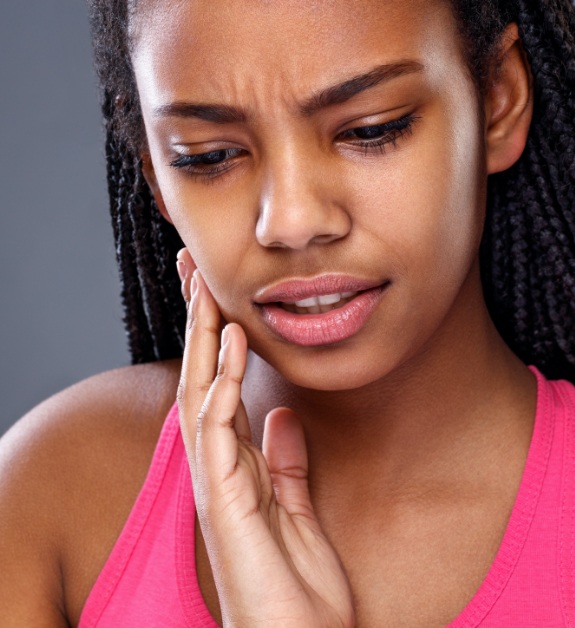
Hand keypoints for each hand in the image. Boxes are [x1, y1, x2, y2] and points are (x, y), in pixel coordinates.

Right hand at [176, 250, 354, 627]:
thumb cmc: (294, 583)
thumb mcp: (296, 507)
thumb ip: (285, 462)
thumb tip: (283, 416)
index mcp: (235, 465)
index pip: (218, 387)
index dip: (214, 340)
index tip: (218, 296)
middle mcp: (217, 466)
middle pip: (200, 378)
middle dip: (196, 324)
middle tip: (193, 271)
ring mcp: (214, 480)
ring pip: (198, 393)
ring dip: (200, 340)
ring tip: (206, 289)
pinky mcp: (221, 497)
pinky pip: (216, 427)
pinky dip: (220, 381)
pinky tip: (228, 344)